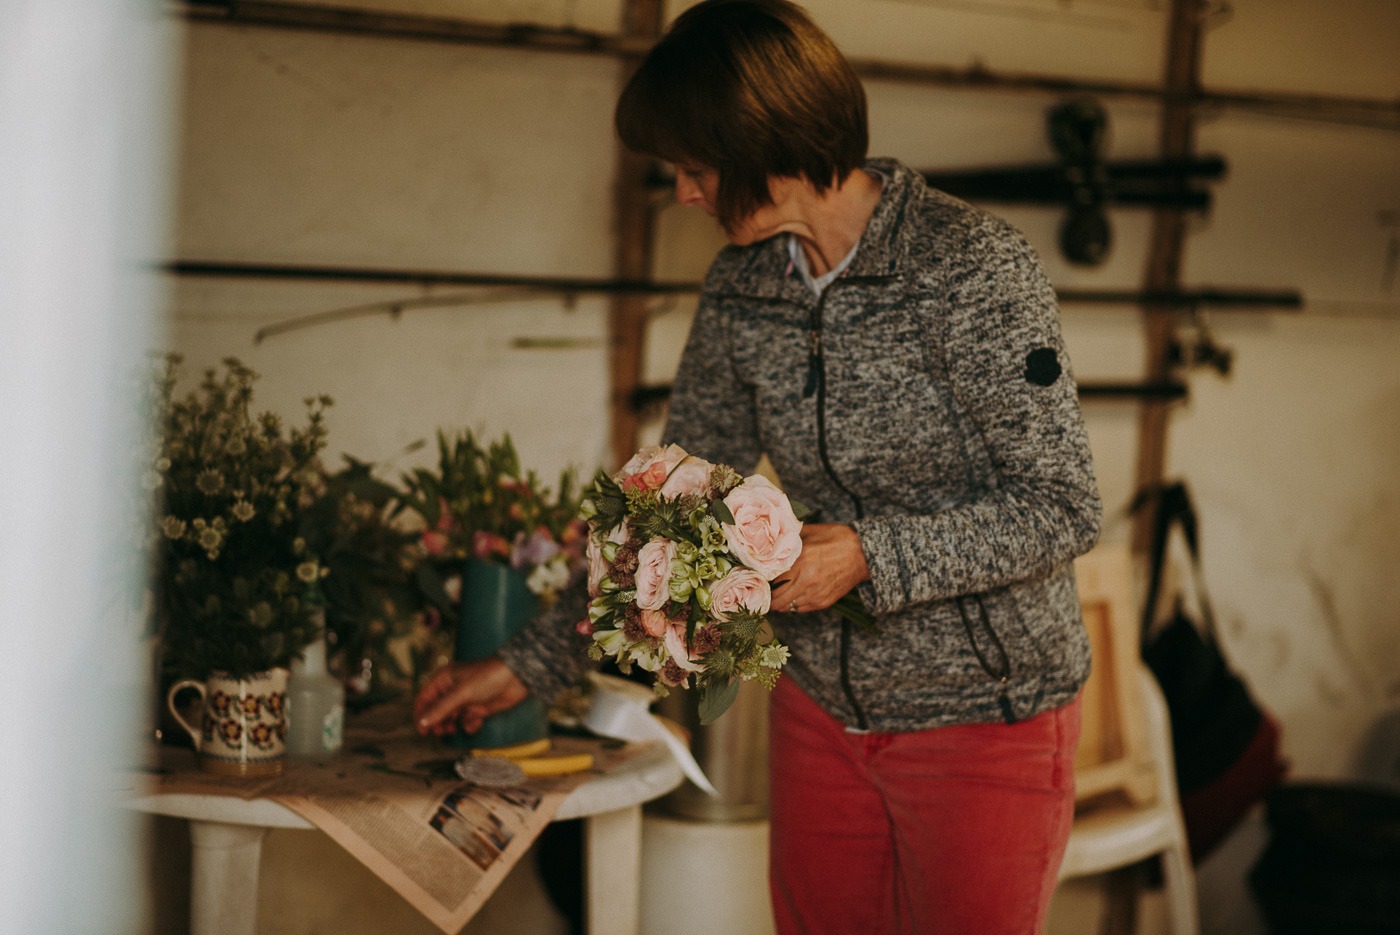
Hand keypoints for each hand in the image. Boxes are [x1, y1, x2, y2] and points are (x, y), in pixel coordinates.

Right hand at [413, 657, 529, 735]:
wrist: (516, 678)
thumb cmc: (488, 677)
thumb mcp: (461, 693)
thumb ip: (441, 709)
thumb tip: (422, 723)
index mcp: (444, 679)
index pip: (425, 698)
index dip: (420, 713)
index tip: (421, 729)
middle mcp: (453, 689)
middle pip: (436, 710)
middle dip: (437, 721)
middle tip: (439, 731)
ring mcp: (466, 699)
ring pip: (451, 717)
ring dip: (451, 725)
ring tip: (452, 730)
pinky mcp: (479, 708)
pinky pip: (467, 721)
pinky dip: (470, 724)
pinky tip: (477, 721)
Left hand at [769, 523, 868, 614]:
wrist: (863, 554)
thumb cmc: (837, 539)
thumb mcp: (810, 532)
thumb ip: (789, 538)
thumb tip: (768, 541)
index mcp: (801, 561)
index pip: (770, 578)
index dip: (761, 579)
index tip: (758, 576)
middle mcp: (806, 581)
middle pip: (775, 598)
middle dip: (767, 594)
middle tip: (764, 587)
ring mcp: (815, 594)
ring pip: (785, 607)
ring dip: (779, 601)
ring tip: (778, 591)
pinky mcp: (823, 602)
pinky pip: (799, 609)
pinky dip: (792, 603)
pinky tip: (793, 593)